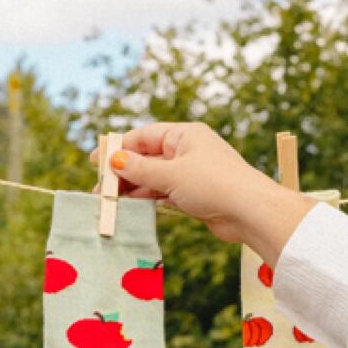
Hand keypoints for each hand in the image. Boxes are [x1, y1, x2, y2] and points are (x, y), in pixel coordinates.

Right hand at [87, 123, 314, 261]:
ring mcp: (192, 173)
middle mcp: (188, 150)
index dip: (118, 148)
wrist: (250, 213)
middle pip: (147, 158)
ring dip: (134, 189)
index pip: (144, 136)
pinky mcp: (195, 195)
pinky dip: (148, 200)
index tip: (96, 161)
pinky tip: (132, 208)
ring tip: (111, 202)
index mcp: (185, 134)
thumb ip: (140, 168)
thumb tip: (114, 160)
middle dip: (123, 173)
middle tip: (101, 189)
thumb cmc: (214, 185)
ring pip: (154, 178)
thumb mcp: (171, 174)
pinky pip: (165, 193)